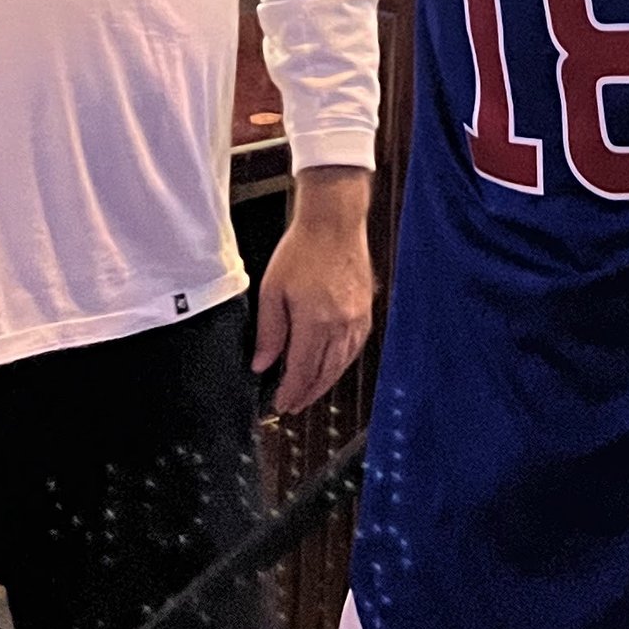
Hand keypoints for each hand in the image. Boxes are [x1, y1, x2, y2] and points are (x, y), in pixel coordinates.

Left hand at [252, 166, 372, 412]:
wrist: (334, 222)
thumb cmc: (302, 251)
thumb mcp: (272, 290)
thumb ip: (269, 332)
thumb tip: (262, 365)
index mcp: (316, 323)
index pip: (303, 372)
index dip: (291, 393)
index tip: (281, 405)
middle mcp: (341, 326)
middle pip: (325, 374)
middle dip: (307, 394)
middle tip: (293, 405)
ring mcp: (358, 320)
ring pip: (342, 365)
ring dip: (325, 383)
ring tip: (309, 392)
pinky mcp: (366, 312)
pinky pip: (355, 349)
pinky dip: (342, 364)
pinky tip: (332, 367)